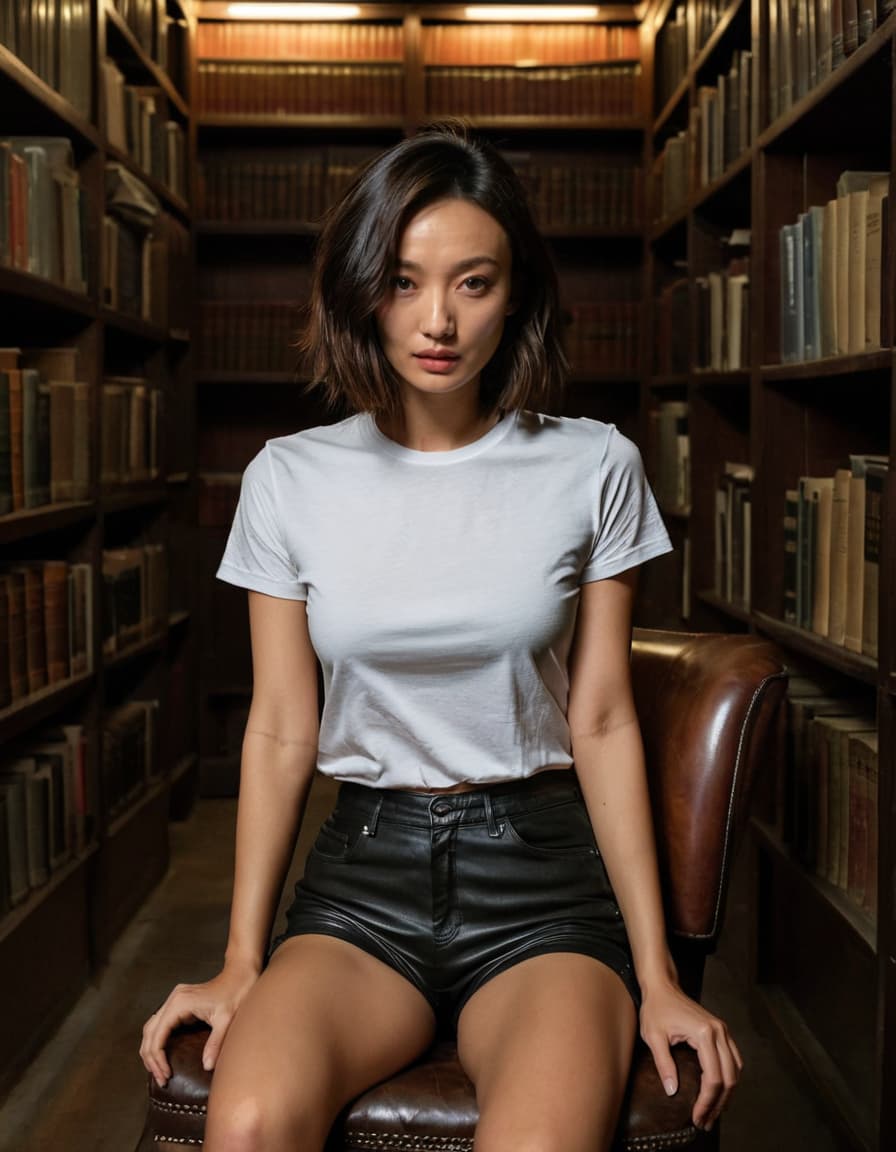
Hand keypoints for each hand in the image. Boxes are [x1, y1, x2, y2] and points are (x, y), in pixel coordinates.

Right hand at [139, 962, 259, 1087]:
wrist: (240, 975)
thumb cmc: (235, 993)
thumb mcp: (227, 1019)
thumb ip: (216, 1042)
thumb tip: (207, 1067)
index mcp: (180, 1003)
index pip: (158, 1035)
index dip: (158, 1058)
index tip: (165, 1075)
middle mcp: (173, 1000)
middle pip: (150, 1032)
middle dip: (152, 1058)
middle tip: (161, 1079)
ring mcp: (174, 1001)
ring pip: (151, 1029)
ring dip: (151, 1051)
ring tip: (159, 1072)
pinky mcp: (178, 1004)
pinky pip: (160, 1025)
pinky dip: (157, 1042)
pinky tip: (162, 1057)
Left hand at [638, 980, 741, 1131]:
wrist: (662, 986)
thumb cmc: (656, 1008)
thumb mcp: (653, 1036)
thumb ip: (664, 1064)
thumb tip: (673, 1092)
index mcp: (704, 1033)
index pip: (713, 1077)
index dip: (707, 1102)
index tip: (697, 1118)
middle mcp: (719, 1032)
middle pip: (729, 1078)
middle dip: (718, 1104)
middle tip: (705, 1122)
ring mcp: (723, 1031)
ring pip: (735, 1071)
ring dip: (726, 1094)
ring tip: (712, 1112)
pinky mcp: (721, 1031)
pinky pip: (733, 1060)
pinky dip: (729, 1079)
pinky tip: (718, 1092)